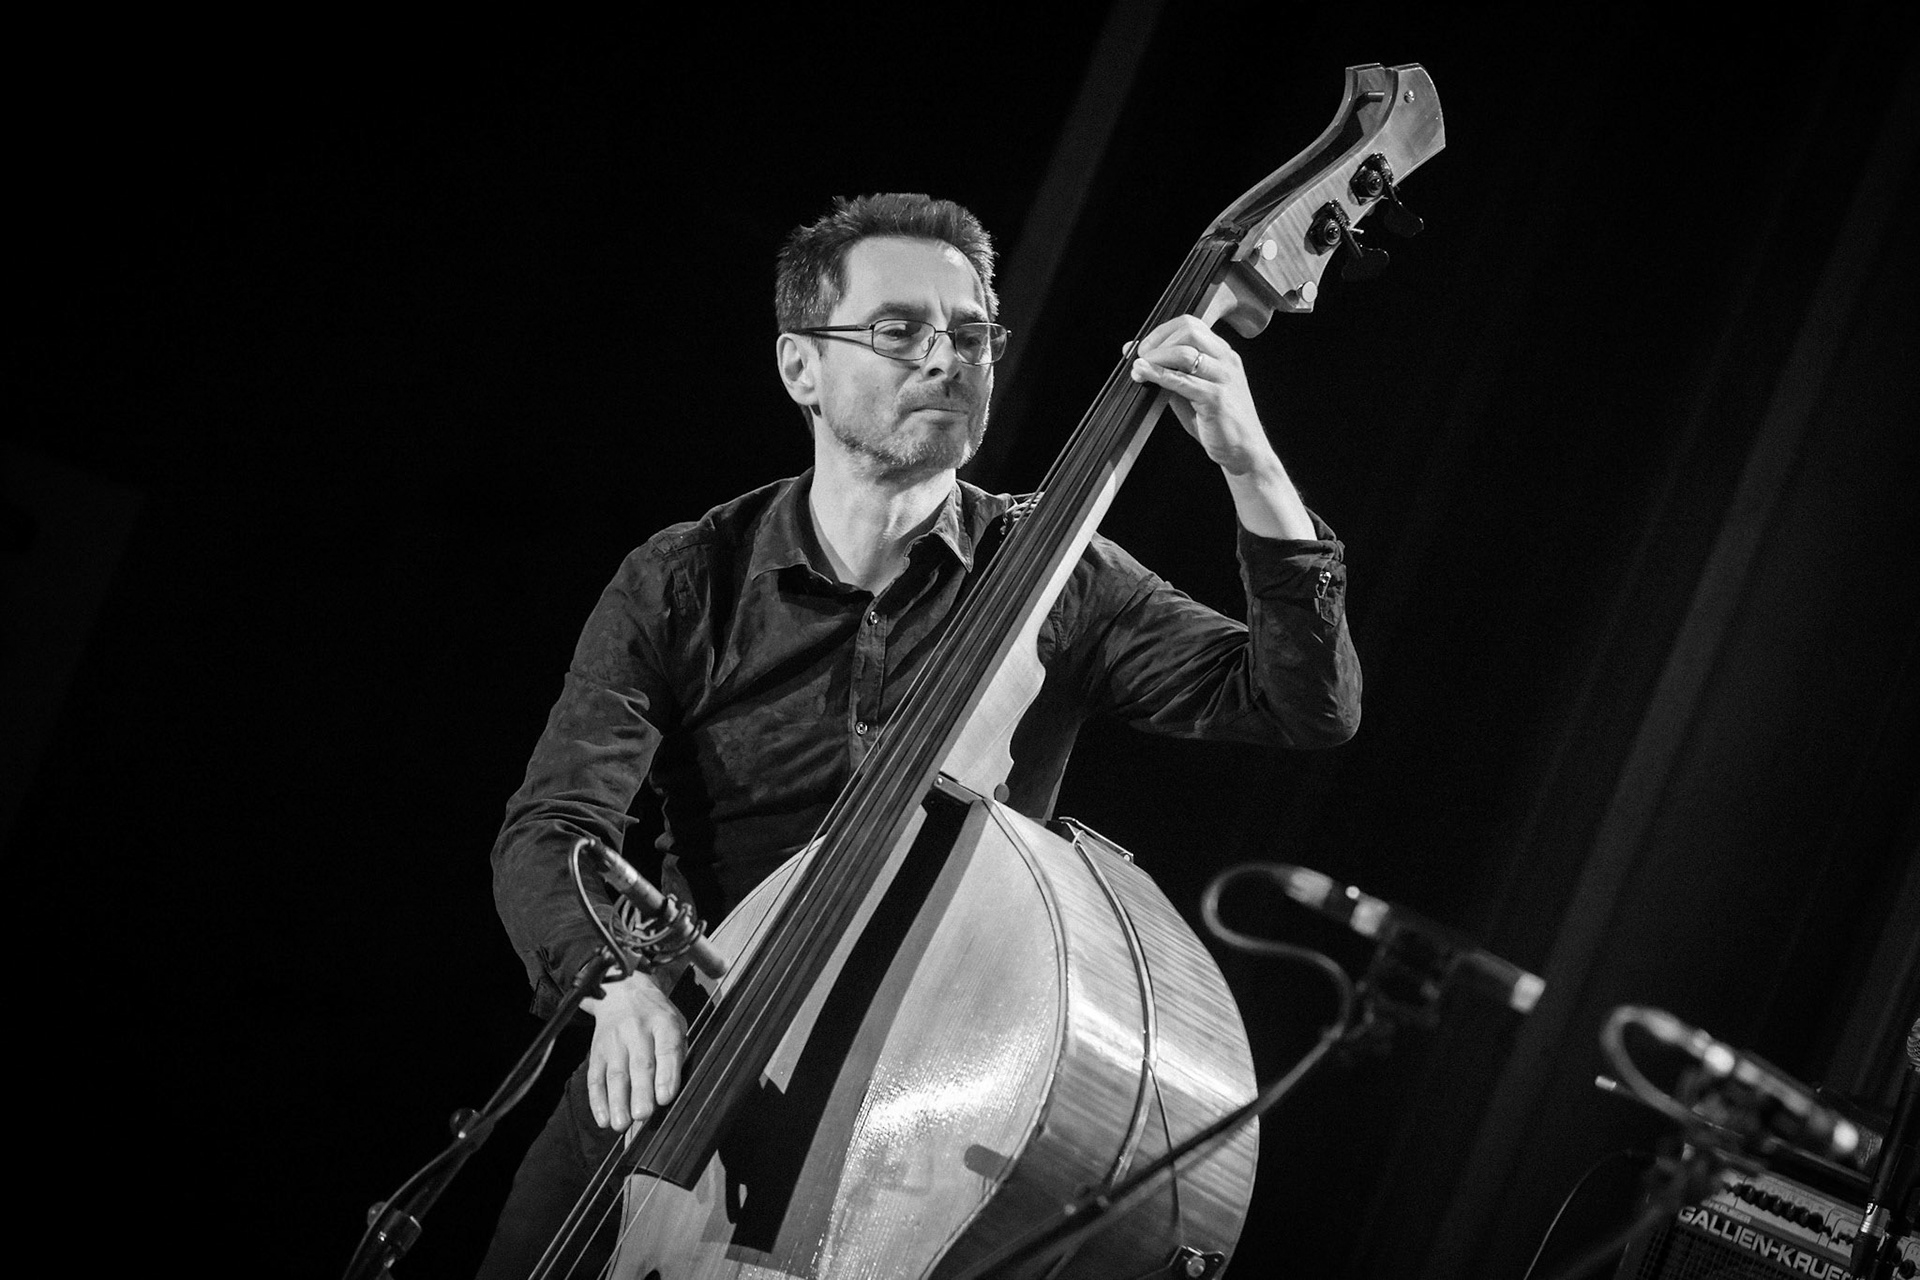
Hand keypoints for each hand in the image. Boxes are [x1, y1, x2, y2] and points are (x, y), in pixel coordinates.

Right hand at [581, 968, 685, 1131]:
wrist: (622, 992)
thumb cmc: (656, 1017)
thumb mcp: (675, 1024)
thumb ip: (676, 1054)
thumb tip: (671, 1092)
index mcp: (664, 1023)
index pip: (667, 1048)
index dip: (666, 1074)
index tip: (665, 1097)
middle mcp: (638, 1031)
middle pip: (640, 1064)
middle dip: (641, 1092)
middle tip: (643, 1116)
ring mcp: (614, 1041)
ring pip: (616, 1074)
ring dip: (617, 1101)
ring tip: (622, 1124)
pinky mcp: (597, 1052)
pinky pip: (595, 1077)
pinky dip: (598, 1100)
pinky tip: (603, 1118)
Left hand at [1127, 314, 1273, 475]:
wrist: (1245, 451)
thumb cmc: (1218, 423)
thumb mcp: (1192, 393)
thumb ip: (1170, 375)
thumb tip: (1138, 360)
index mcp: (1223, 354)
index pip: (1192, 324)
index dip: (1162, 331)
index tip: (1144, 346)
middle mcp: (1226, 361)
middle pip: (1189, 330)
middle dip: (1158, 340)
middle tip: (1140, 356)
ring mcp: (1224, 378)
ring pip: (1185, 353)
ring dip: (1155, 358)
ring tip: (1138, 368)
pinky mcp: (1217, 398)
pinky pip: (1183, 381)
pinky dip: (1159, 375)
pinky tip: (1144, 374)